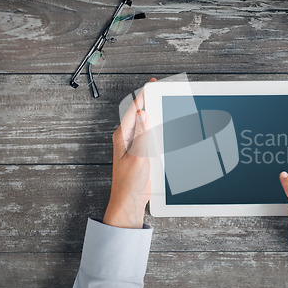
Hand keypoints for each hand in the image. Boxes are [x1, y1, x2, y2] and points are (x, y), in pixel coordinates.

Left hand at [103, 78, 156, 228]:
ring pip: (145, 124)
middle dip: (150, 101)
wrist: (130, 201)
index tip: (153, 85)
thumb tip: (143, 113)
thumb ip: (142, 134)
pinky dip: (157, 127)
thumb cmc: (129, 183)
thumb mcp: (138, 156)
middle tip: (162, 91)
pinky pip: (150, 135)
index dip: (144, 96)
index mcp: (122, 136)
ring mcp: (134, 145)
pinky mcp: (141, 152)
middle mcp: (127, 138)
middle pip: (139, 114)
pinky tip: (165, 126)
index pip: (134, 109)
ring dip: (155, 114)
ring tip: (165, 103)